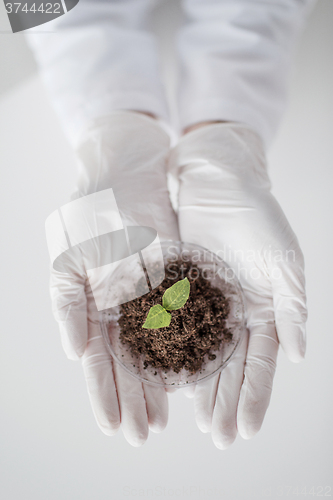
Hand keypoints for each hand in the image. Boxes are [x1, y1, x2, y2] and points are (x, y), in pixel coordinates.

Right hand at [49, 111, 178, 445]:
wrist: (127, 169)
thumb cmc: (90, 207)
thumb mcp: (70, 253)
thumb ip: (69, 301)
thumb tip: (76, 350)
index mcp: (86, 302)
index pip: (95, 356)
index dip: (103, 391)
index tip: (113, 425)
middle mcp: (117, 305)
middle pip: (125, 362)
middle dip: (132, 398)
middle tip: (143, 436)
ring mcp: (146, 295)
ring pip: (153, 348)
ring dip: (157, 383)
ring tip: (164, 420)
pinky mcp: (173, 280)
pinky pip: (179, 320)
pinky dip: (184, 347)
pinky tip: (190, 373)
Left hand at [169, 123, 306, 448]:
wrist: (218, 181)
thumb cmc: (258, 215)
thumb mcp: (283, 259)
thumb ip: (292, 306)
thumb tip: (300, 355)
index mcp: (264, 308)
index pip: (262, 361)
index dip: (256, 395)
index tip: (247, 429)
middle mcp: (236, 311)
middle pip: (232, 365)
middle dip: (228, 400)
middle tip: (220, 437)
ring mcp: (207, 302)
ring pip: (204, 352)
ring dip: (202, 387)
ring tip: (198, 420)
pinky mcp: (179, 288)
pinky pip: (176, 327)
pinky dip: (173, 353)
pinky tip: (169, 378)